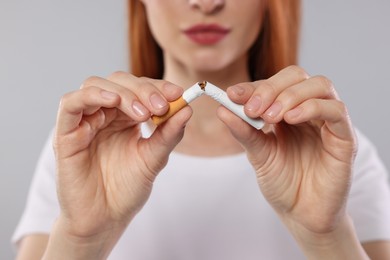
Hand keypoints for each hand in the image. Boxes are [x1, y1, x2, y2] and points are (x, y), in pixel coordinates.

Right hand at [50, 72, 190, 255]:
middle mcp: (104, 115)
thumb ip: (169, 134)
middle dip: (142, 89)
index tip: (177, 94)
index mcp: (125, 117)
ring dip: (122, 93)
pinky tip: (112, 101)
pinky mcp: (66, 134)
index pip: (139, 88)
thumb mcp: (154, 158)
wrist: (105, 218)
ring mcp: (84, 122)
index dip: (158, 87)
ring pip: (95, 85)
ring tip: (142, 112)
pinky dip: (91, 96)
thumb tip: (187, 108)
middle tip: (161, 105)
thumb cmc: (126, 189)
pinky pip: (70, 104)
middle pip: (118, 82)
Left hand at [218, 66, 359, 255]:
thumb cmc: (282, 183)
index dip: (252, 86)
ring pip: (319, 86)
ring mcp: (327, 121)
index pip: (273, 84)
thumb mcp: (258, 154)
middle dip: (271, 87)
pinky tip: (292, 119)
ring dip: (291, 95)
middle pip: (296, 76)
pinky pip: (336, 110)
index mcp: (286, 111)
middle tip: (253, 108)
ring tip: (271, 117)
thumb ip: (244, 131)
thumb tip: (222, 109)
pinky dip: (312, 108)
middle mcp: (308, 111)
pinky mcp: (344, 137)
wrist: (301, 214)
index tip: (231, 95)